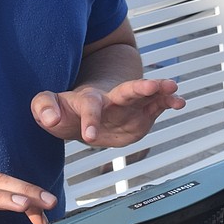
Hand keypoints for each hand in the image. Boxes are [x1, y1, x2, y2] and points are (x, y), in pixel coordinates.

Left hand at [31, 78, 184, 146]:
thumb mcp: (48, 110)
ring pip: (145, 93)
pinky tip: (180, 102)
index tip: (90, 137)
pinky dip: (169, 102)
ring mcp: (129, 104)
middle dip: (138, 88)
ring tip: (173, 87)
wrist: (85, 113)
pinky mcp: (143, 112)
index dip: (90, 120)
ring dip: (158, 88)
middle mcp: (111, 99)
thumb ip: (43, 109)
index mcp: (88, 100)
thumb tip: (50, 117)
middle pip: (125, 90)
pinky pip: (158, 105)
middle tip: (150, 86)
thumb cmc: (66, 112)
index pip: (90, 107)